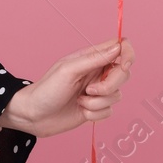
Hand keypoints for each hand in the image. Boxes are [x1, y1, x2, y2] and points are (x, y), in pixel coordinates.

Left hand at [0, 37, 134, 137]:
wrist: (35, 115)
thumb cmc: (47, 89)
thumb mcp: (68, 70)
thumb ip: (94, 59)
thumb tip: (118, 47)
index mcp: (90, 57)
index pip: (120, 47)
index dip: (127, 54)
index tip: (123, 66)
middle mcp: (97, 72)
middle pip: (124, 73)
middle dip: (109, 85)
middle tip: (90, 90)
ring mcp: (98, 91)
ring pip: (117, 95)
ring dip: (97, 102)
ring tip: (79, 100)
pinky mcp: (96, 108)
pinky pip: (109, 111)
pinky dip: (95, 113)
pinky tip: (80, 110)